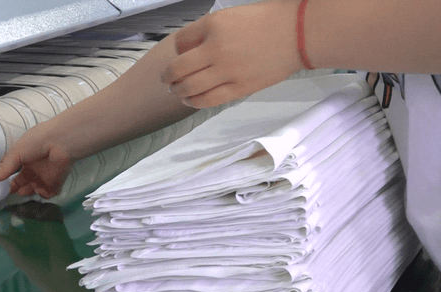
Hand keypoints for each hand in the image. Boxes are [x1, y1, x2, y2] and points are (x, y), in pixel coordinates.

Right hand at [0, 122, 72, 198]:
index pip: (11, 170)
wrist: (60, 142)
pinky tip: (39, 189)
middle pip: (21, 182)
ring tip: (22, 190)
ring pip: (33, 189)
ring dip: (27, 192)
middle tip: (9, 191)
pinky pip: (48, 194)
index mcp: (23, 157)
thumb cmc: (36, 142)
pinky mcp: (55, 183)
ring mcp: (44, 176)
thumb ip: (4, 169)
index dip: (4, 178)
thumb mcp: (15, 153)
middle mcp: (33, 167)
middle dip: (15, 187)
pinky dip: (42, 194)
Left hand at [162, 0, 303, 108]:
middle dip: (168, 77)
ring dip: (178, 91)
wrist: (297, 33)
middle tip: (166, 80)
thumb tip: (183, 50)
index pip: (179, 42)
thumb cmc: (265, 22)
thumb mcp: (229, 17)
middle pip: (178, 69)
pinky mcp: (240, 88)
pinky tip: (191, 100)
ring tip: (177, 91)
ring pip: (190, 88)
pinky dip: (194, 101)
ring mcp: (228, 70)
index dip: (175, 52)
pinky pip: (209, 100)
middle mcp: (217, 48)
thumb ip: (205, 32)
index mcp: (213, 26)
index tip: (177, 57)